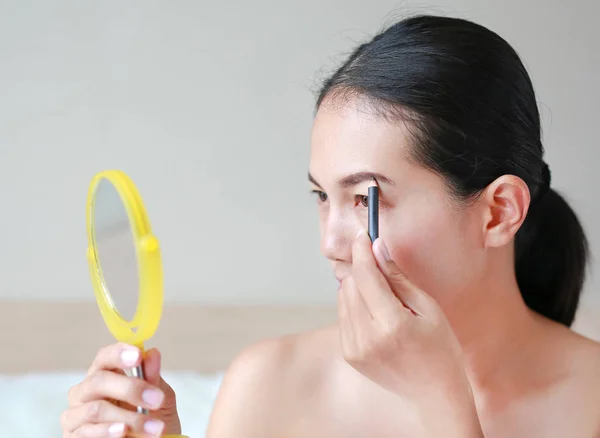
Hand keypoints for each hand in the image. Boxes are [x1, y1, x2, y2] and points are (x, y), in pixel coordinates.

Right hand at [61, 343, 180, 436]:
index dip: (119, 353)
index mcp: (105, 375)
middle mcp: (85, 392)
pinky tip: (123, 431)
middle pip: (98, 381)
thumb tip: (152, 353)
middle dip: (130, 389)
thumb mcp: (159, 398)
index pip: (105, 357)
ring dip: (130, 418)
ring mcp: (75, 415)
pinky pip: (88, 432)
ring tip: (154, 427)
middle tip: (157, 399)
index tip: (138, 355)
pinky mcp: (73, 437)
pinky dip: (108, 432)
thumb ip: (154, 378)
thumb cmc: (150, 420)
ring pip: (96, 409)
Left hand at [338, 230, 482, 436]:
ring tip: (384, 299)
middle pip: (350, 284)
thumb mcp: (428, 309)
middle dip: (363, 269)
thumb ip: (399, 278)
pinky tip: (377, 314)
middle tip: (381, 267)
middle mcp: (367, 337)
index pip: (366, 276)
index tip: (363, 235)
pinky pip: (343, 315)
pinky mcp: (349, 354)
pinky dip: (355, 306)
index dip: (362, 251)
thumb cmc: (440, 350)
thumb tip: (378, 248)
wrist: (434, 396)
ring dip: (358, 287)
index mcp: (392, 325)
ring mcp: (355, 348)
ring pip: (343, 297)